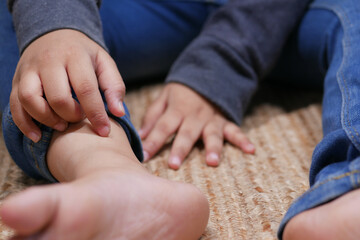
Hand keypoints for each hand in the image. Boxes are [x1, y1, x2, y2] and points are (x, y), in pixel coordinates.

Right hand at [10, 29, 125, 141]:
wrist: (54, 33)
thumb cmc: (84, 55)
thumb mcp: (104, 62)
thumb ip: (114, 86)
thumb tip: (119, 112)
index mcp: (75, 56)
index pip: (85, 88)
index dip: (96, 113)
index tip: (104, 131)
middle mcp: (49, 61)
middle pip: (57, 96)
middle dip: (72, 115)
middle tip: (80, 119)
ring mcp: (29, 70)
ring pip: (29, 99)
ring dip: (47, 119)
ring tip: (62, 125)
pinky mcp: (17, 80)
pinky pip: (14, 104)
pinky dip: (24, 123)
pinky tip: (38, 135)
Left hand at [140, 83, 254, 169]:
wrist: (208, 73)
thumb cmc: (183, 91)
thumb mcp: (164, 97)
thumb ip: (153, 116)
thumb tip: (140, 135)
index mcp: (177, 110)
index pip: (163, 127)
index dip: (153, 142)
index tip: (143, 157)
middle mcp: (195, 116)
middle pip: (187, 134)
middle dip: (180, 149)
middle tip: (174, 165)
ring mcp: (212, 119)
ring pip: (212, 135)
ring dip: (212, 148)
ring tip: (212, 162)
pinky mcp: (226, 121)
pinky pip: (235, 131)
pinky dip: (243, 140)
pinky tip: (251, 150)